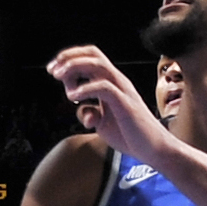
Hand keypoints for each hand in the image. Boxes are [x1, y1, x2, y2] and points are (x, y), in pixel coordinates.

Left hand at [48, 44, 167, 162]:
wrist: (154, 150)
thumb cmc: (131, 136)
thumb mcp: (103, 123)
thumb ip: (90, 112)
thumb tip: (80, 108)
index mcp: (113, 83)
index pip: (92, 58)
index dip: (70, 60)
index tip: (53, 71)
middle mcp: (118, 81)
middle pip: (94, 55)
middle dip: (69, 57)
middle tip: (52, 69)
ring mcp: (123, 91)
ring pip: (98, 65)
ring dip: (75, 67)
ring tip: (58, 76)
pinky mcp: (125, 104)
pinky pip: (104, 87)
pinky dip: (86, 89)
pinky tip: (73, 97)